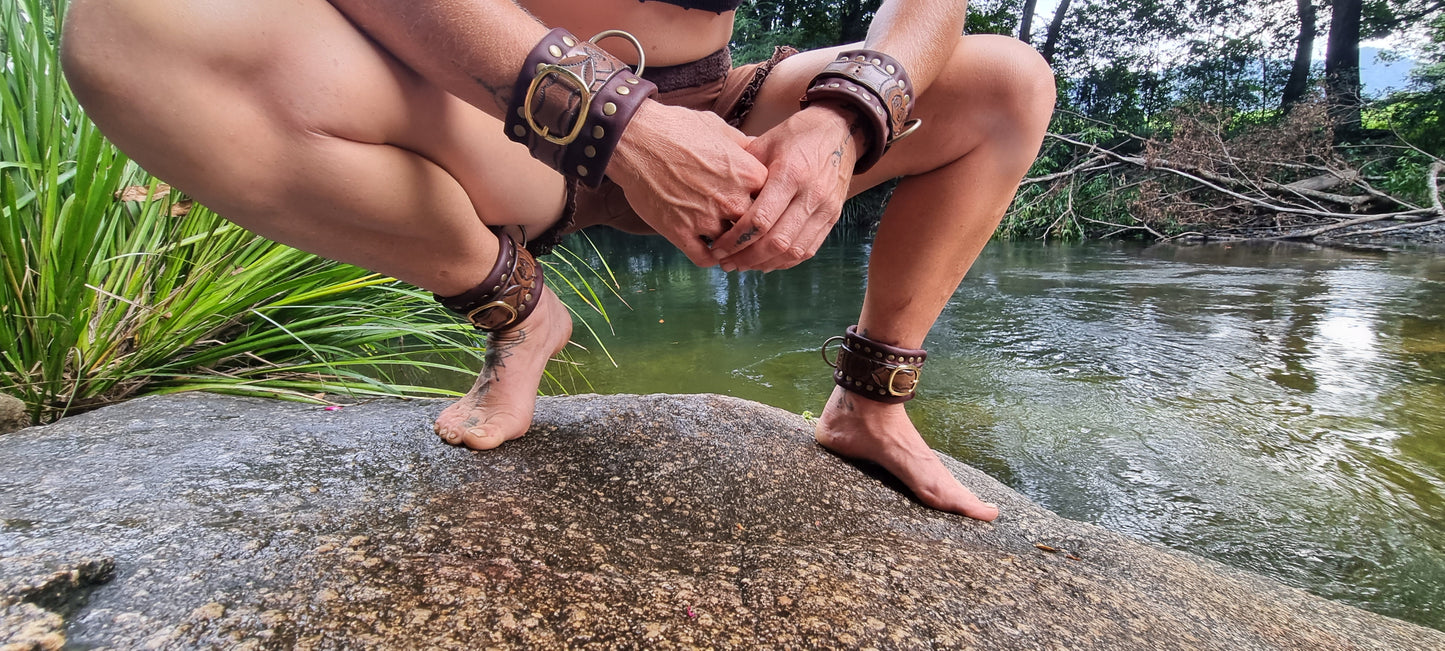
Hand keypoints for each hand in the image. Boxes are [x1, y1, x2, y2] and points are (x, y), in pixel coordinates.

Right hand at [609, 101, 768, 266]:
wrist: (634, 138)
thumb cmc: (677, 127)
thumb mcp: (720, 128)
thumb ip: (744, 147)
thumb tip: (758, 151)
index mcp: (748, 174)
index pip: (774, 201)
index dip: (769, 206)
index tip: (763, 209)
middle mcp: (732, 200)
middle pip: (756, 228)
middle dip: (753, 232)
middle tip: (750, 236)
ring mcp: (706, 218)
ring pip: (732, 247)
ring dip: (732, 248)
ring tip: (731, 248)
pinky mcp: (680, 232)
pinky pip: (703, 258)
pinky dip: (710, 258)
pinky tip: (710, 253)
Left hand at [708, 104, 863, 271]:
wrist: (839, 132)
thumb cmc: (796, 136)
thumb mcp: (765, 143)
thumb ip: (743, 173)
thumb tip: (716, 200)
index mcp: (791, 173)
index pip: (761, 219)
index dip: (736, 239)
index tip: (718, 247)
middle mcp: (811, 194)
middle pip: (776, 241)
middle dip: (747, 257)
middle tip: (726, 262)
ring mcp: (825, 209)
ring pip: (793, 251)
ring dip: (764, 263)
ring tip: (742, 265)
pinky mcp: (832, 218)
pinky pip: (807, 250)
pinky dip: (784, 261)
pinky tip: (765, 262)